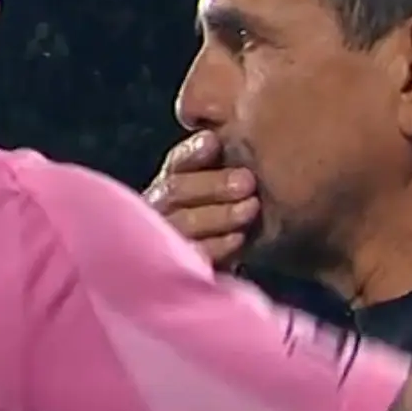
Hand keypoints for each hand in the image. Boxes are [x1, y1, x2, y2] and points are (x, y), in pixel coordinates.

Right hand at [143, 130, 256, 269]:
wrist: (239, 278)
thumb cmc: (238, 218)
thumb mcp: (232, 186)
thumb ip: (225, 162)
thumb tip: (221, 132)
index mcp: (174, 182)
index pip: (177, 163)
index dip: (192, 153)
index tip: (214, 143)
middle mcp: (161, 209)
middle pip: (174, 191)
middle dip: (212, 185)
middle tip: (248, 182)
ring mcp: (164, 242)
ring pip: (179, 224)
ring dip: (217, 215)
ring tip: (251, 209)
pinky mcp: (176, 272)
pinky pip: (190, 257)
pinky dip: (215, 246)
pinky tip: (239, 239)